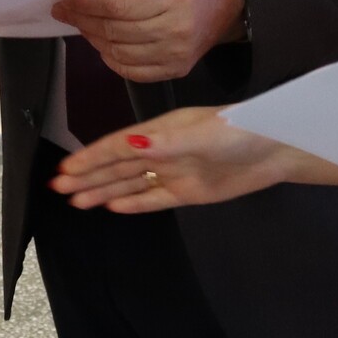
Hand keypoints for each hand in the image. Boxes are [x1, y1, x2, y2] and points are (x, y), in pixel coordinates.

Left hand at [50, 0, 244, 82]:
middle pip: (114, 30)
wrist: (235, 1)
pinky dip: (111, 58)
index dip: (85, 4)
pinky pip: (132, 71)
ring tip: (84, 24)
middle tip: (67, 10)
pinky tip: (104, 43)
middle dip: (83, 20)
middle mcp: (176, 28)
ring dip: (93, 39)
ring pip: (118, 53)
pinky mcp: (176, 70)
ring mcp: (177, 54)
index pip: (117, 5)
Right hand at [52, 106, 337, 212]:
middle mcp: (164, 150)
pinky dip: (134, 202)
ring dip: (104, 190)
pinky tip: (113, 206)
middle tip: (59, 187)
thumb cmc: (241, 133)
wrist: (278, 150)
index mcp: (162, 131)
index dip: (91, 158)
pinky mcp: (191, 191)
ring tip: (77, 201)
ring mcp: (176, 171)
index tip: (66, 169)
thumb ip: (163, 141)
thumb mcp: (202, 134)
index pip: (118, 146)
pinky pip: (155, 198)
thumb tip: (128, 142)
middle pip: (119, 165)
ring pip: (131, 182)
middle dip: (89, 175)